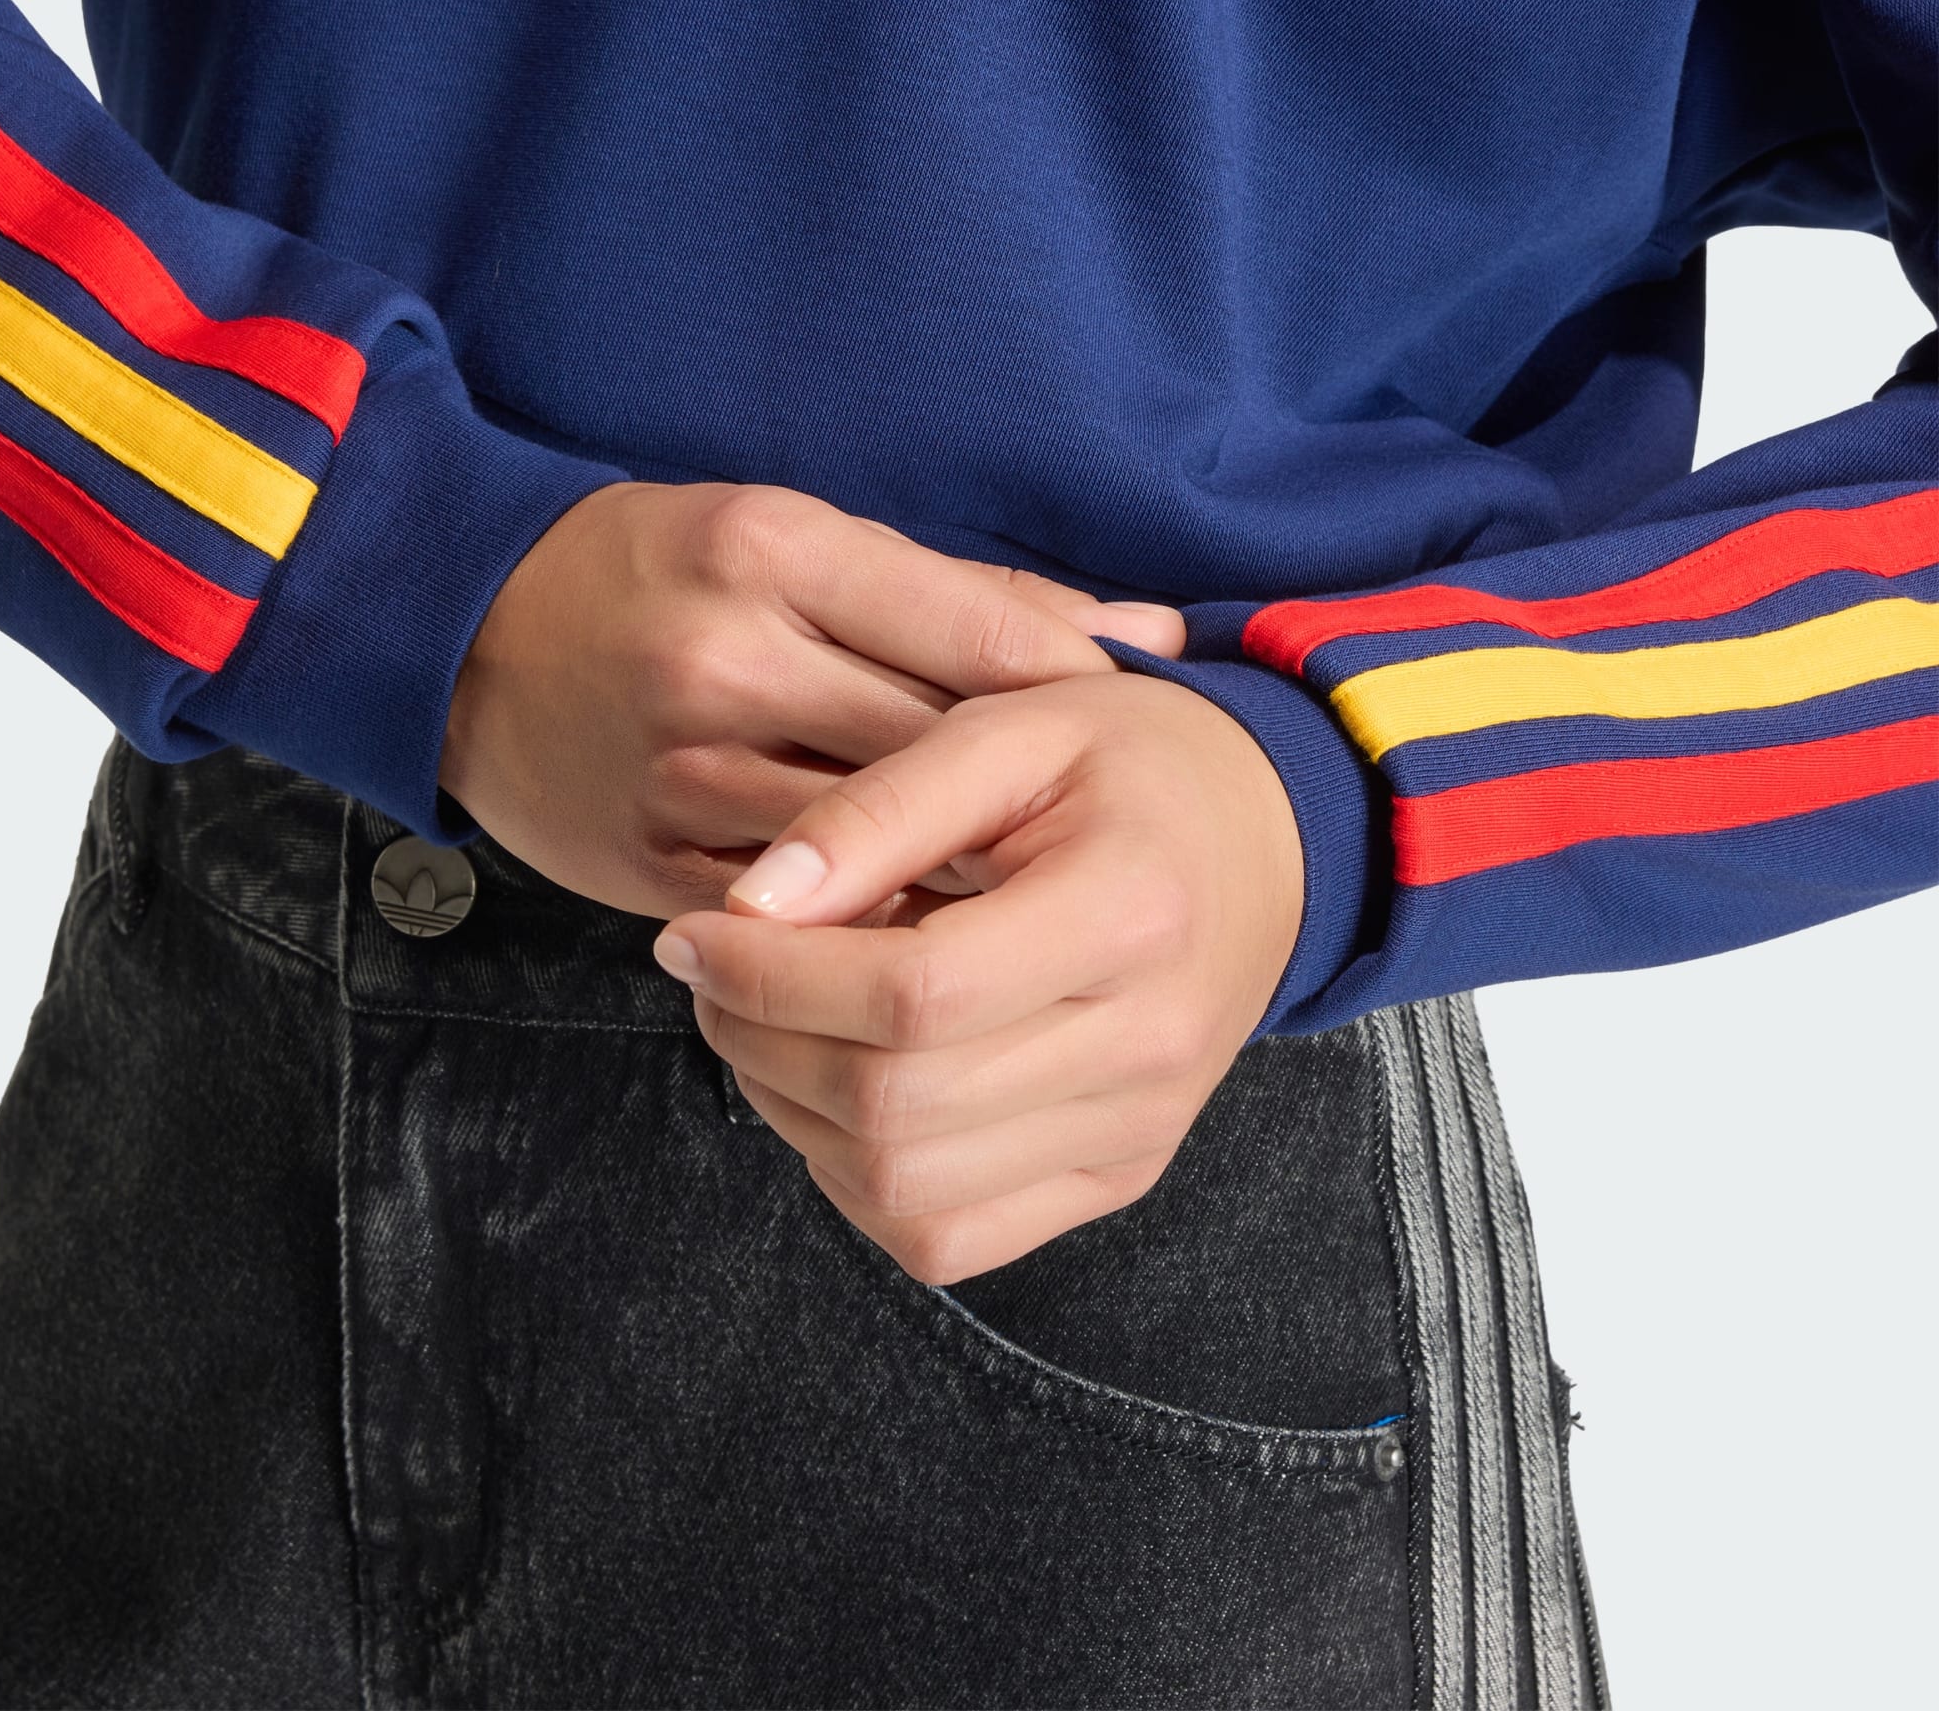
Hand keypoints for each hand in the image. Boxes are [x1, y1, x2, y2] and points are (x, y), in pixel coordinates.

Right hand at [439, 481, 1185, 916]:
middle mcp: (726, 658)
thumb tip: (1143, 634)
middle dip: (1033, 797)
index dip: (1080, 689)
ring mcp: (680, 770)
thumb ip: (965, 597)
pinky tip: (933, 935)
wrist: (462, 640)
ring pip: (872, 850)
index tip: (1148, 723)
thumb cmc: (656, 573)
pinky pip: (795, 912)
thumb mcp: (797, 538)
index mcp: (775, 549)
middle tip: (1117, 833)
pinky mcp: (651, 861)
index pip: (975, 630)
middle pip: (934, 750)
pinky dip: (872, 925)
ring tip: (1049, 899)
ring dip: (966, 877)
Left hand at [650, 670, 1303, 1280]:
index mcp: (1129, 913)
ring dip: (791, 1114)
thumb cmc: (1131, 764)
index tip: (694, 932)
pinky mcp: (1114, 1176)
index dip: (771, 977)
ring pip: (904, 1190)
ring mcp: (1136, 1130)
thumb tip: (748, 908)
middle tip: (712, 971)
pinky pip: (947, 1237)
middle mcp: (1147, 1048)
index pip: (915, 996)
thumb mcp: (1012, 726)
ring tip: (767, 1019)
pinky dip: (855, 1179)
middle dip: (759, 1041)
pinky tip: (839, 1087)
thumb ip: (879, 808)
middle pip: (896, 1106)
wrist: (1268, 840)